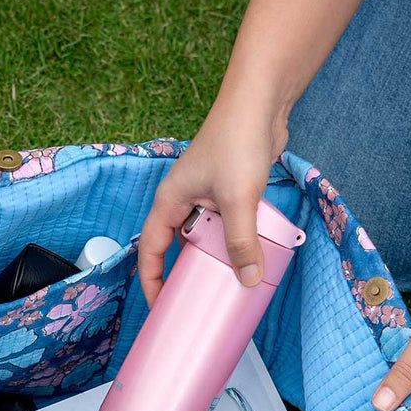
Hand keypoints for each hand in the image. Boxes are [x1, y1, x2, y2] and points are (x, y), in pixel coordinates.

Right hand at [137, 95, 288, 305]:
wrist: (260, 101)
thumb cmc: (237, 141)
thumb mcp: (238, 199)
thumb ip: (241, 241)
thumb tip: (248, 279)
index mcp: (169, 203)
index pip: (151, 252)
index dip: (152, 282)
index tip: (161, 309)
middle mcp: (182, 202)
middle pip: (175, 249)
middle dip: (183, 277)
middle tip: (194, 305)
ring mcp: (205, 197)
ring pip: (202, 239)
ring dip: (212, 259)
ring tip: (223, 286)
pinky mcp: (227, 193)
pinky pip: (223, 228)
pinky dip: (231, 244)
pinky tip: (246, 257)